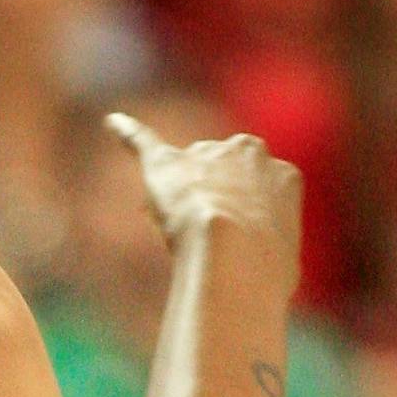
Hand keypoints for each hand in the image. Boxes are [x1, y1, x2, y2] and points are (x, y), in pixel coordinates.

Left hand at [106, 113, 302, 261]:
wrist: (235, 256)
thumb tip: (260, 264)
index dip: (246, 226)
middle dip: (215, 204)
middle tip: (210, 244)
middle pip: (225, 175)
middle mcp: (248, 151)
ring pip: (190, 174)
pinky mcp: (165, 162)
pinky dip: (127, 134)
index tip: (240, 251)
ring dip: (182, 202)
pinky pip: (144, 141)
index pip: (260, 195)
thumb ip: (268, 248)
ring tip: (181, 238)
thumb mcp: (283, 263)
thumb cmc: (265, 272)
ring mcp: (207, 153)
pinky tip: (112, 124)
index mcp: (283, 175)